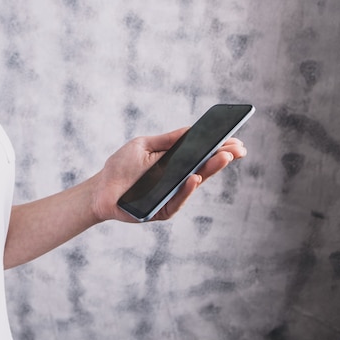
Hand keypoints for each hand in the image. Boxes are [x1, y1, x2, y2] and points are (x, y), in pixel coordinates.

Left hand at [90, 128, 247, 222]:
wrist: (100, 189)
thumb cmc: (120, 166)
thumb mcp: (143, 145)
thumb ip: (167, 140)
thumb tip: (191, 129)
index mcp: (174, 162)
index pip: (201, 154)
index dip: (219, 148)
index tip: (236, 139)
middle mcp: (177, 179)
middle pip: (204, 168)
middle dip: (222, 158)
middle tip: (239, 149)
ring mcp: (171, 196)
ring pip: (194, 184)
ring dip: (210, 170)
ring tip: (223, 157)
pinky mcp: (162, 210)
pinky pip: (177, 200)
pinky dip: (186, 190)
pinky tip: (194, 178)